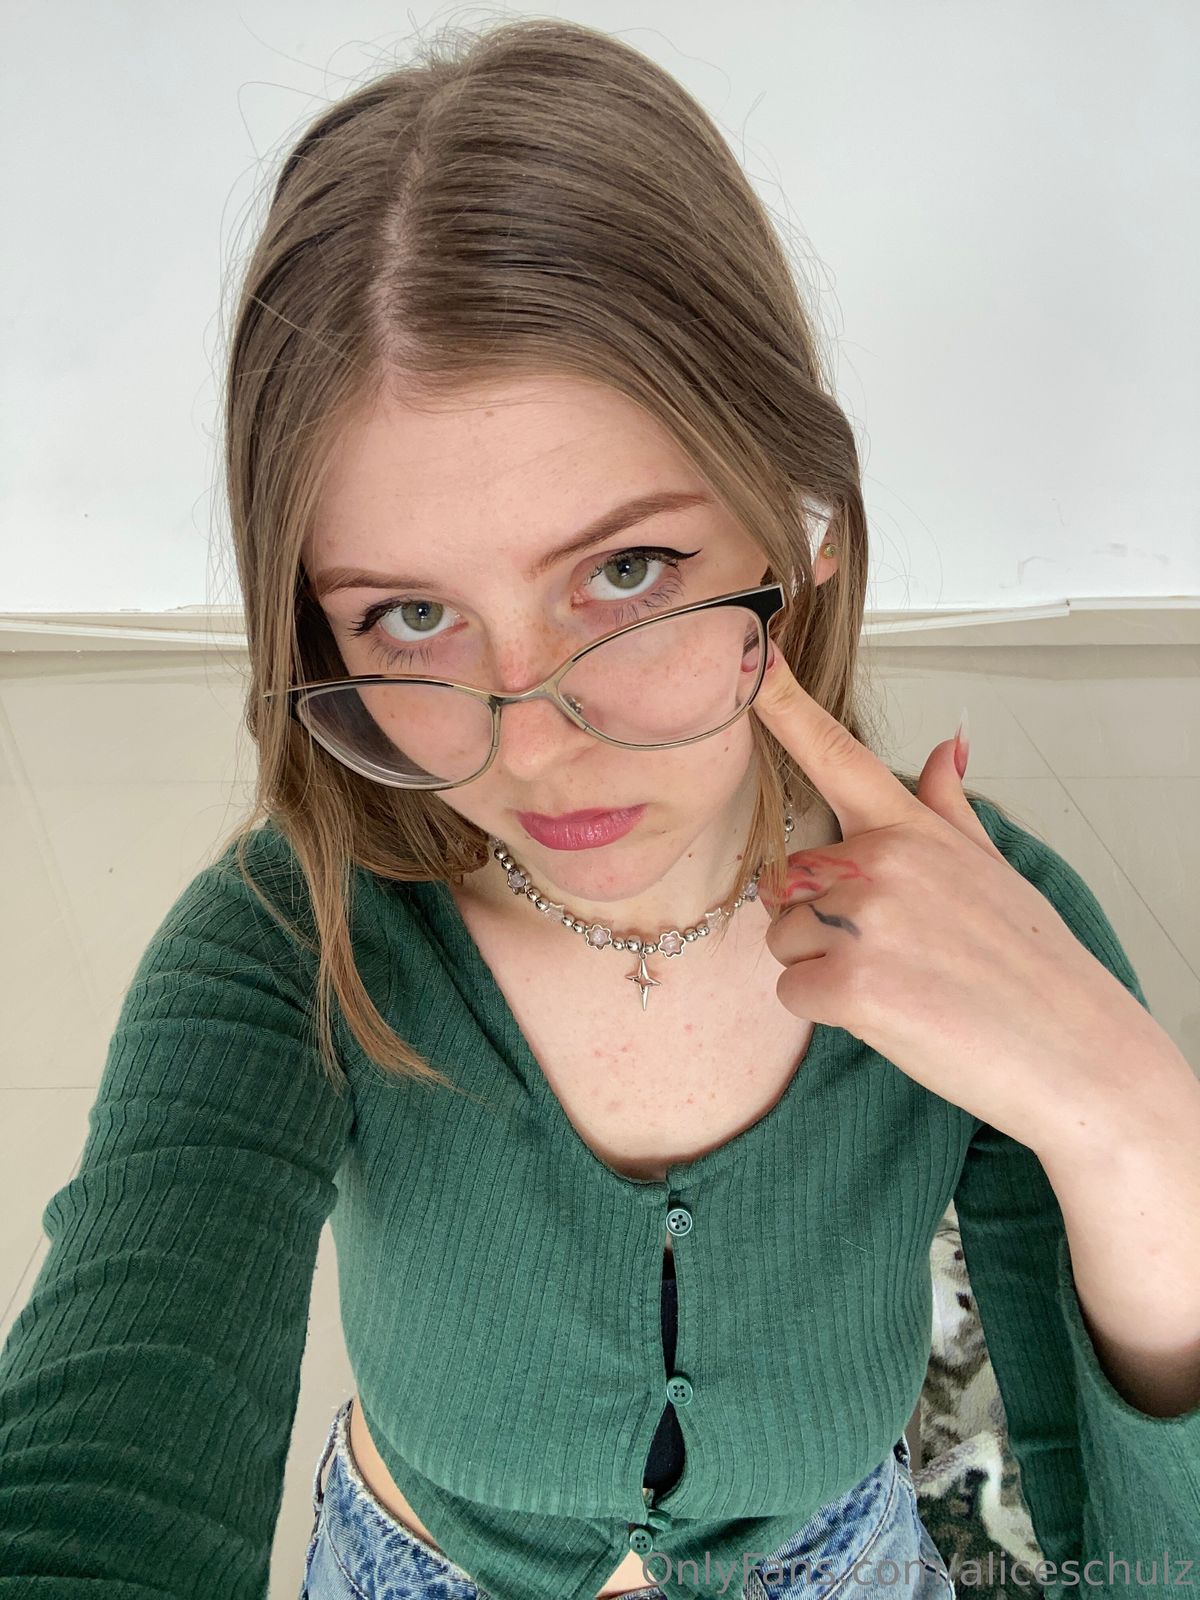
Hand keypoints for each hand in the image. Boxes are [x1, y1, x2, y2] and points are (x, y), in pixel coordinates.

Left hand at [748, 646, 1158, 1152]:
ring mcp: (864, 920)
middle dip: (819, 923)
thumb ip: (948, 808)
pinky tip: (892, 1017)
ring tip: (901, 986)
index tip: (755, 654)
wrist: (1078, 1053)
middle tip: (896, 954)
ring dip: (822, 971)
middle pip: (789, 882)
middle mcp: (882, 862)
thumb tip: (948, 745)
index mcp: (913, 830)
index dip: (785, 705)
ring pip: (784, 941)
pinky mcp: (849, 983)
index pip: (838, 754)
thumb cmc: (1034, 965)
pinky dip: (827, 1013)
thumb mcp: (994, 870)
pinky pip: (791, 993)